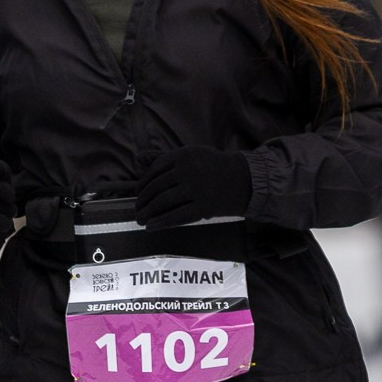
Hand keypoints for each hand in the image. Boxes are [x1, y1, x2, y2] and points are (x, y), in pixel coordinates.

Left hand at [133, 146, 252, 227]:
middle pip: (156, 187)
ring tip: (140, 219)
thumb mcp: (191, 154)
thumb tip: (138, 159)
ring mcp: (196, 189)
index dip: (143, 184)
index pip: (154, 171)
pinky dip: (161, 223)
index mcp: (183, 155)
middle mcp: (188, 171)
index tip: (138, 193)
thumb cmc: (213, 167)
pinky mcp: (204, 207)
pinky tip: (150, 227)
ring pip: (163, 202)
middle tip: (137, 209)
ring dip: (147, 212)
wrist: (243, 180)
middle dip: (142, 200)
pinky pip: (177, 217)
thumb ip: (165, 158)